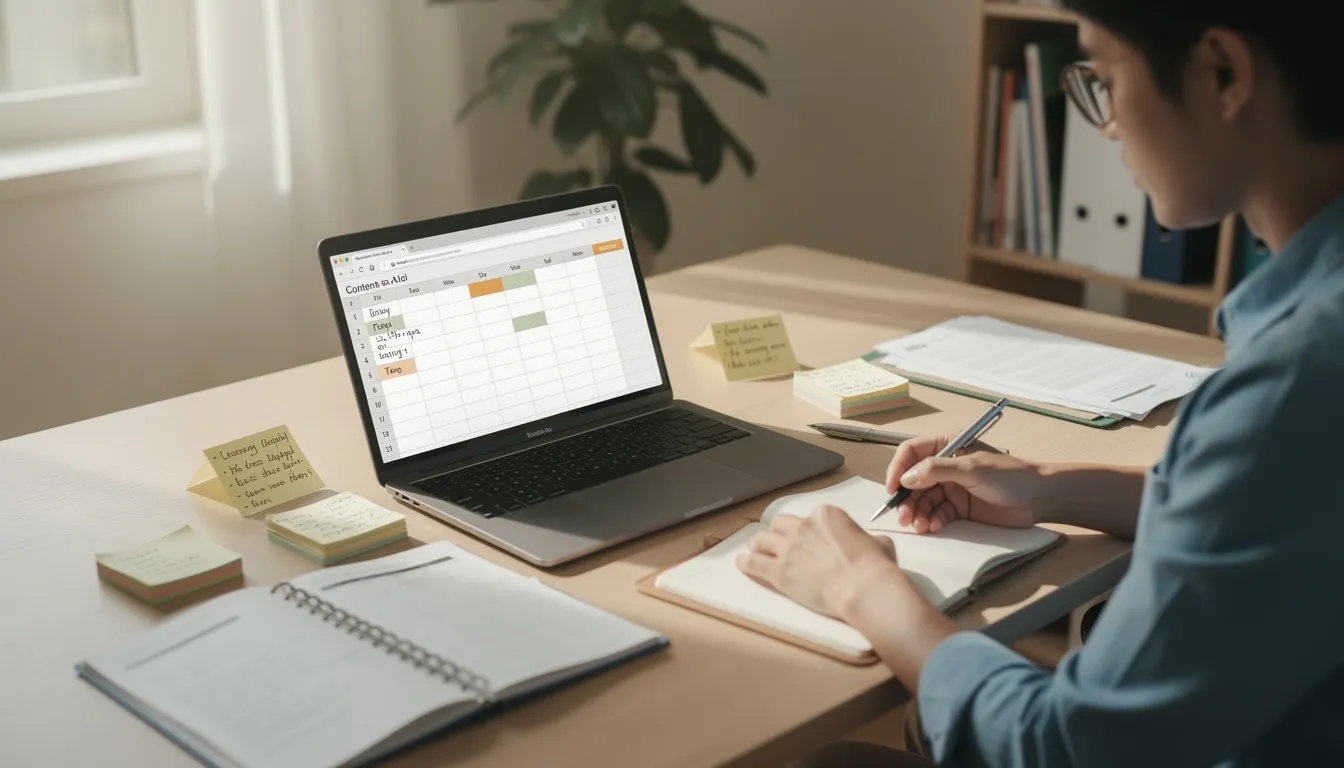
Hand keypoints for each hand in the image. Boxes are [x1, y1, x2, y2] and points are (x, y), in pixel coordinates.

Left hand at [736, 506, 905, 619]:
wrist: (864, 587)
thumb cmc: (876, 567)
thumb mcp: (879, 543)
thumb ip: (867, 540)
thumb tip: (870, 545)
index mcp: (826, 515)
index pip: (808, 518)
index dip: (806, 531)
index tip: (808, 542)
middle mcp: (803, 527)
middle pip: (780, 525)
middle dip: (778, 534)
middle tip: (777, 543)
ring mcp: (788, 549)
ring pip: (761, 541)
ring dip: (758, 546)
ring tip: (755, 551)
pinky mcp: (779, 572)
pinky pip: (753, 563)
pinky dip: (746, 563)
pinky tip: (742, 564)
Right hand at [885, 434, 1047, 533]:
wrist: (1040, 498)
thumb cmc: (1010, 476)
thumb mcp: (971, 468)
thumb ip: (936, 470)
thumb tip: (906, 477)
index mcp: (947, 445)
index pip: (911, 452)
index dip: (898, 469)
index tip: (892, 489)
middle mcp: (946, 465)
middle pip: (913, 480)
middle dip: (907, 499)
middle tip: (904, 517)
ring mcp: (952, 487)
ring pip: (923, 500)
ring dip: (918, 513)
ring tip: (920, 526)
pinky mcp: (959, 507)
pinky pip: (937, 514)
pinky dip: (932, 521)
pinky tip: (934, 527)